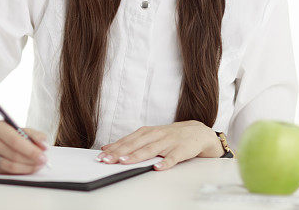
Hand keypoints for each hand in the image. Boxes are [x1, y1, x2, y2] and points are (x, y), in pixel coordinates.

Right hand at [0, 121, 48, 174]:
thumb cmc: (2, 133)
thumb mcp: (15, 127)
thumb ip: (32, 134)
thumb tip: (44, 146)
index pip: (15, 140)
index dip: (30, 150)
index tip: (43, 155)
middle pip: (12, 155)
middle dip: (31, 160)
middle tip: (43, 162)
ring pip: (8, 166)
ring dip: (26, 168)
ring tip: (36, 166)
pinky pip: (4, 172)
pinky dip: (18, 172)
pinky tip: (25, 168)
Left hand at [96, 120, 218, 170]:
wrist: (197, 132)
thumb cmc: (170, 136)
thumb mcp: (148, 136)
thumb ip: (130, 142)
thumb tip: (107, 147)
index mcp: (147, 132)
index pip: (127, 140)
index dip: (114, 148)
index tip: (102, 156)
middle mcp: (156, 135)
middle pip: (136, 144)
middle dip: (120, 152)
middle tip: (107, 160)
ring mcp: (169, 142)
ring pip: (151, 149)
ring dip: (138, 155)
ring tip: (126, 161)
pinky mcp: (181, 150)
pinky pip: (172, 157)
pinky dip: (165, 162)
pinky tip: (158, 168)